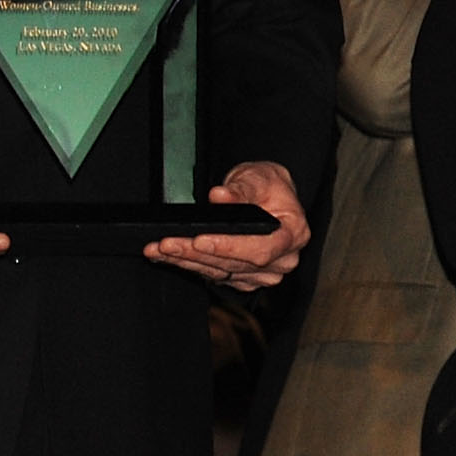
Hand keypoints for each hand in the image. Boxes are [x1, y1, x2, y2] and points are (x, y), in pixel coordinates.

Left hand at [145, 161, 306, 289]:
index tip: (200, 239)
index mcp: (294, 234)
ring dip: (186, 261)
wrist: (267, 196)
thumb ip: (241, 188)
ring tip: (160, 248)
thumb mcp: (258, 177)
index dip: (229, 247)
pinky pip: (214, 275)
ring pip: (220, 272)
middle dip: (197, 253)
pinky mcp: (244, 279)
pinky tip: (169, 256)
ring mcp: (264, 273)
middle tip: (167, 242)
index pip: (261, 249)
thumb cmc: (267, 186)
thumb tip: (220, 196)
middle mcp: (283, 260)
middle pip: (235, 263)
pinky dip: (189, 265)